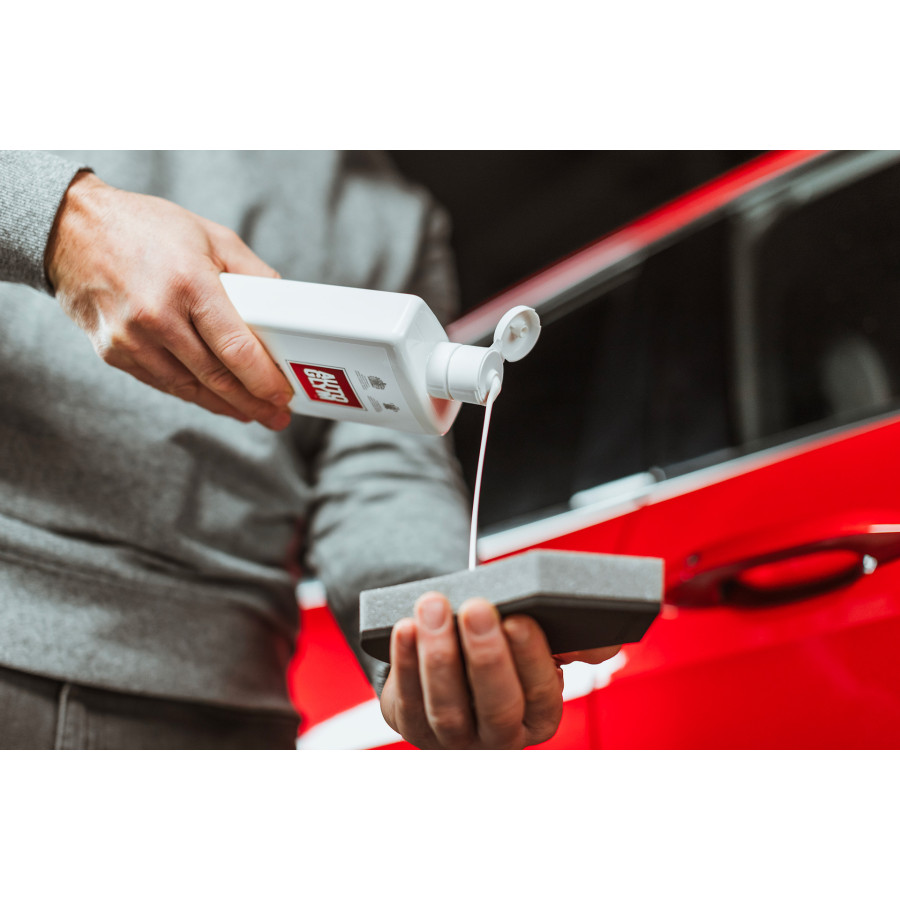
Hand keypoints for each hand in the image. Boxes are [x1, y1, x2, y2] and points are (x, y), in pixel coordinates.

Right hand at [46, 171, 293, 428]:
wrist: (70, 229)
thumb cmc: (146, 228)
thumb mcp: (211, 236)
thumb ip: (253, 273)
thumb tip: (285, 307)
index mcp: (188, 283)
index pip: (235, 347)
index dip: (263, 379)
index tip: (282, 395)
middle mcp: (156, 315)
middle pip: (215, 376)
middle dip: (252, 402)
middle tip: (277, 416)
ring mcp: (130, 338)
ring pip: (188, 387)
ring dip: (224, 406)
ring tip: (252, 414)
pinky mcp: (114, 352)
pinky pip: (163, 382)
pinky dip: (193, 393)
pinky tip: (215, 400)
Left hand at [380, 591, 620, 749]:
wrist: (454, 655)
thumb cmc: (505, 644)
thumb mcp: (544, 641)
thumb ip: (576, 639)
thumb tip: (604, 639)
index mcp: (540, 715)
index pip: (542, 695)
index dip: (531, 658)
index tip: (519, 619)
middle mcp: (499, 736)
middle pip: (497, 706)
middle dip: (486, 655)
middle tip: (477, 608)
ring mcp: (453, 738)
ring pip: (447, 707)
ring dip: (438, 653)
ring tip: (434, 606)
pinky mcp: (412, 726)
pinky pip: (408, 699)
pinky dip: (404, 662)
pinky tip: (406, 627)